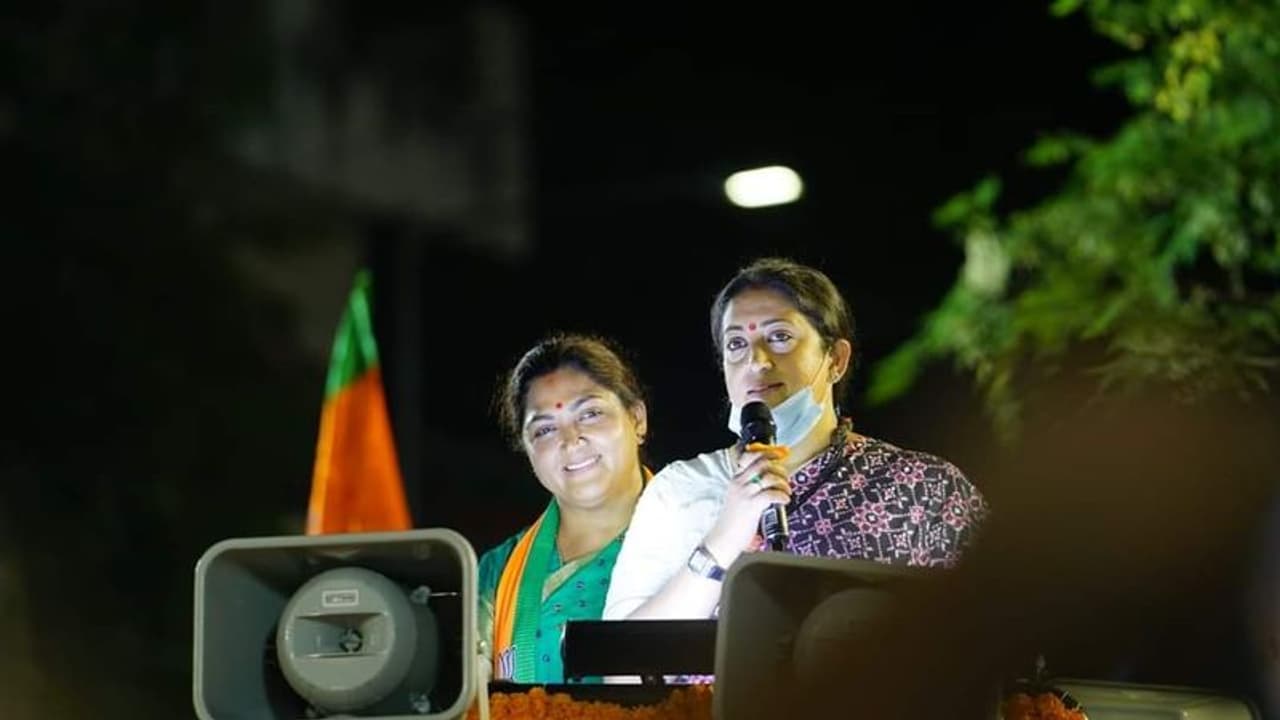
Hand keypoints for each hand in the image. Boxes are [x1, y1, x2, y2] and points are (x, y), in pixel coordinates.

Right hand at [702, 447, 790, 566]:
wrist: (722, 539)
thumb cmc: (731, 523)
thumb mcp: (738, 499)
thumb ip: (750, 489)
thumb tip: (769, 484)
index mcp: (736, 480)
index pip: (750, 458)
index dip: (767, 453)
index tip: (778, 455)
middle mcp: (739, 483)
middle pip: (762, 464)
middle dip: (778, 468)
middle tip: (785, 477)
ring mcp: (745, 494)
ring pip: (768, 477)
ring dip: (782, 482)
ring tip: (786, 491)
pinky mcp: (751, 506)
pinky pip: (771, 494)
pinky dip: (782, 495)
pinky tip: (784, 500)